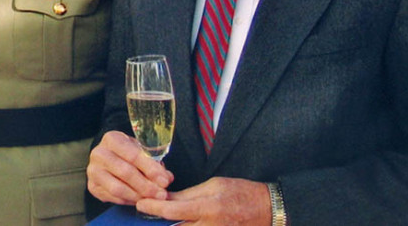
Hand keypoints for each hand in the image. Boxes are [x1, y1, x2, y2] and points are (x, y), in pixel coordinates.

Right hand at [87, 130, 172, 204]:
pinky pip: (113, 198)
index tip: (164, 180)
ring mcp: (93, 170)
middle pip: (125, 172)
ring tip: (152, 199)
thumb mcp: (141, 151)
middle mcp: (98, 153)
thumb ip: (153, 163)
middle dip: (146, 185)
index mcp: (112, 139)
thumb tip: (166, 177)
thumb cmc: (128, 153)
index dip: (150, 169)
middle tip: (161, 194)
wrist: (109, 158)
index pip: (132, 154)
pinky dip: (129, 201)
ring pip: (117, 188)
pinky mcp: (92, 186)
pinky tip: (140, 200)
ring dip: (138, 196)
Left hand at [136, 177, 271, 225]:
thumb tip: (165, 197)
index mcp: (207, 208)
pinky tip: (176, 223)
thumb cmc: (240, 192)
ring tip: (157, 220)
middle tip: (143, 215)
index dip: (152, 208)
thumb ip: (188, 194)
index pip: (172, 211)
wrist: (267, 210)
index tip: (140, 203)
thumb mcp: (213, 185)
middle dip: (157, 223)